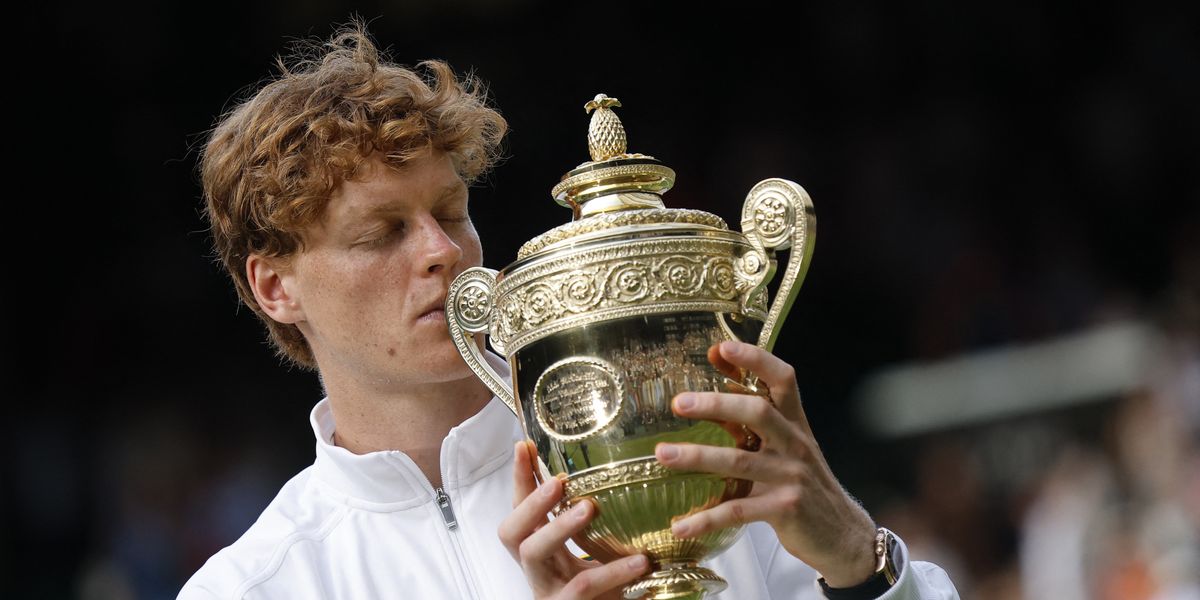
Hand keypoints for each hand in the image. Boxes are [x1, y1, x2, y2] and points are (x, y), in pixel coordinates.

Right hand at [498, 440, 650, 598]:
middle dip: (529, 502)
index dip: (519, 479)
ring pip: (534, 553)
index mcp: (541, 550)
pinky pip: (583, 586)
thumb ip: (599, 524)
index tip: (524, 445)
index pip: (520, 509)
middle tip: (557, 481)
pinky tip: (639, 562)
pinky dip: (611, 572)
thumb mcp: (598, 552)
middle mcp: (536, 569)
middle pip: (510, 532)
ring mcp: (546, 591)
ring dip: (558, 526)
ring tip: (589, 508)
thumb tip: (623, 473)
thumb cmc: (604, 591)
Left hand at [653, 340, 877, 587]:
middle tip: (678, 403)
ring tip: (663, 454)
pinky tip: (681, 526)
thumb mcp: (787, 448)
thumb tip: (711, 393)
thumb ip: (756, 424)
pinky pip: (738, 511)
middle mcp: (795, 445)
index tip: (721, 348)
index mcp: (796, 424)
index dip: (755, 360)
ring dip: (698, 457)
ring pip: (740, 461)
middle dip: (716, 404)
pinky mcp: (784, 510)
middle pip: (758, 412)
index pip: (782, 379)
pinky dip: (706, 519)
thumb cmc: (805, 485)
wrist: (842, 536)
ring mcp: (792, 477)